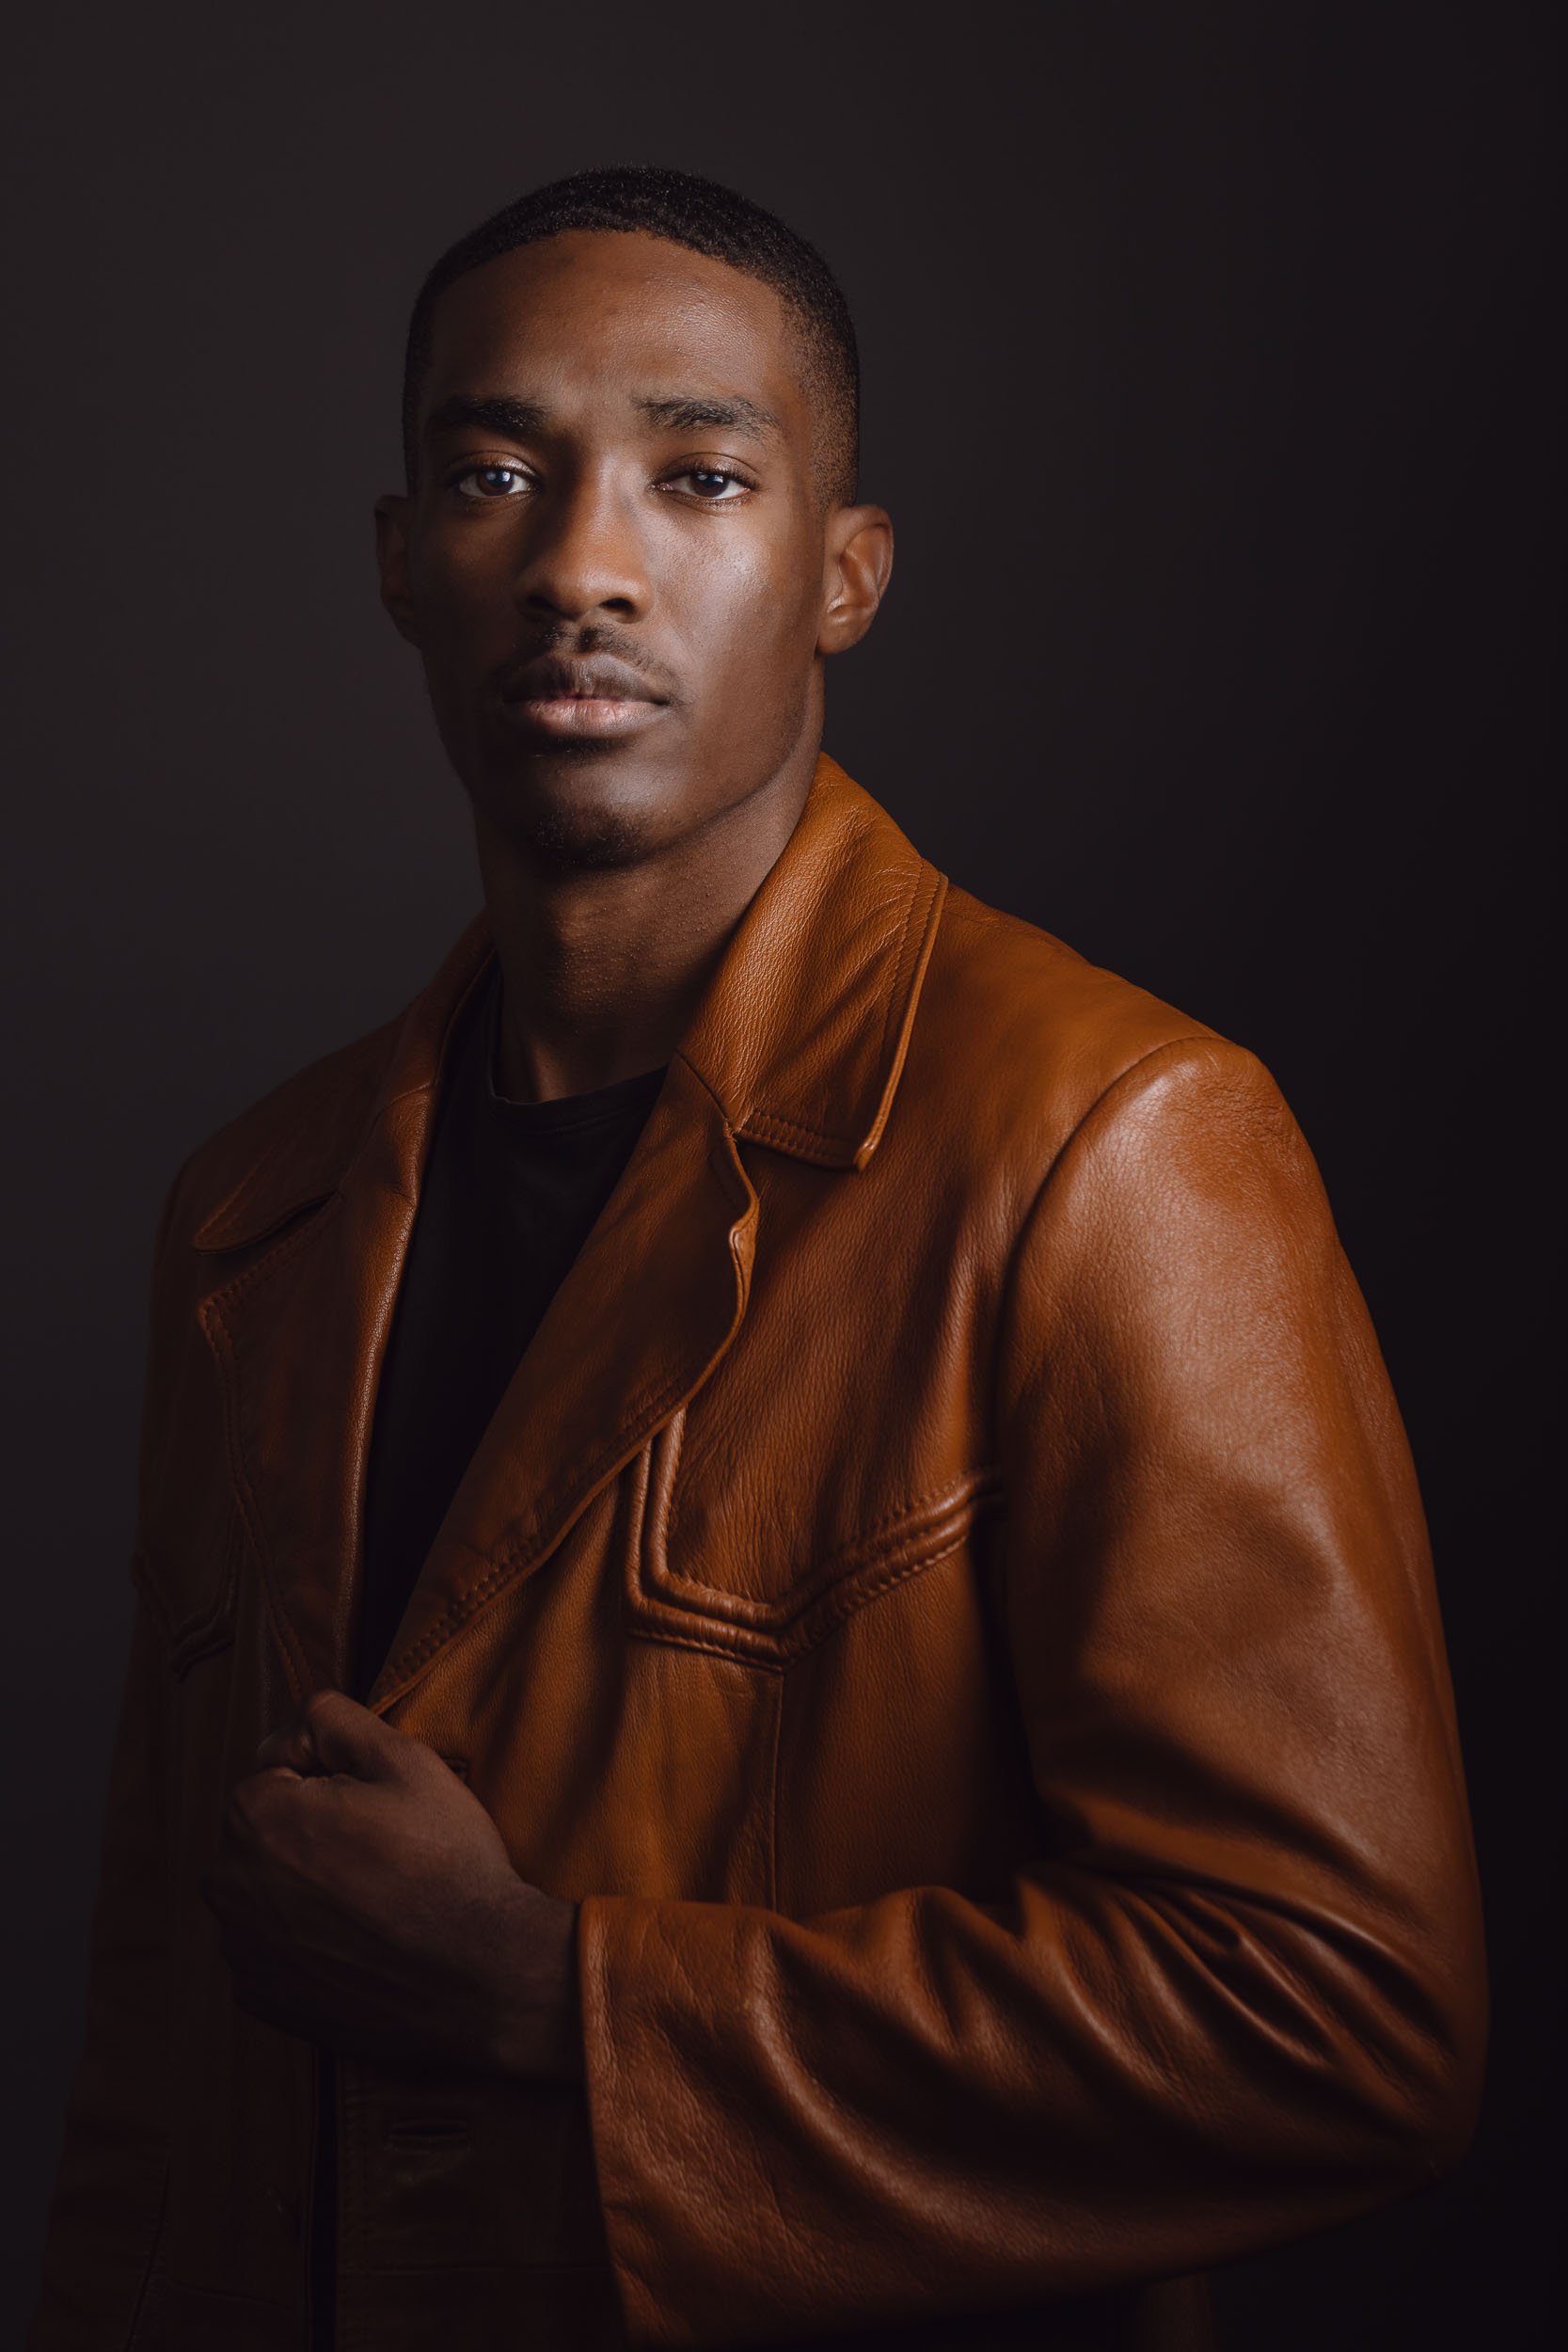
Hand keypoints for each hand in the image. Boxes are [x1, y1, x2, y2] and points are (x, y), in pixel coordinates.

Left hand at [199, 1689, 581, 2081]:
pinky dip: (306, 1939)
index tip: (378, 1806)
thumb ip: (334, 1717)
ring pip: (267, 1888)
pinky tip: (359, 1940)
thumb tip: (299, 1719)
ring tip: (374, 1897)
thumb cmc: (444, 1861)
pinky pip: (273, 1946)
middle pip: (267, 1830)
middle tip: (381, 1850)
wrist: (479, 1975)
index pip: (277, 1769)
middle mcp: (227, 1886)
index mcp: (253, 1817)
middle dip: (310, 1829)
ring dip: (304, 1885)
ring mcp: (240, 1949)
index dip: (333, 1777)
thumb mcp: (404, 1759)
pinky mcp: (261, 1997)